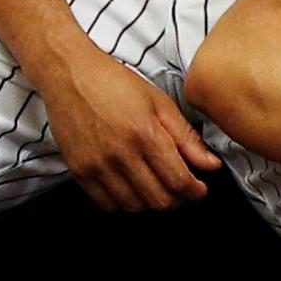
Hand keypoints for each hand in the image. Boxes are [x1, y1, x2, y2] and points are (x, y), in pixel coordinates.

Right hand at [42, 51, 214, 213]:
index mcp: (145, 134)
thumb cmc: (114, 82)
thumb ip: (186, 138)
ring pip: (133, 206)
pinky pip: (106, 204)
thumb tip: (211, 165)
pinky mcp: (78, 170)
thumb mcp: (159, 103)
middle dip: (176, 199)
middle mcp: (120, 153)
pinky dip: (123, 202)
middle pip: (158, 200)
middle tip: (179, 188)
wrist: (69, 73)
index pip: (178, 181)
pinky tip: (130, 187)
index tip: (198, 189)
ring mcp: (96, 165)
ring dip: (150, 202)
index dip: (195, 191)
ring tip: (154, 186)